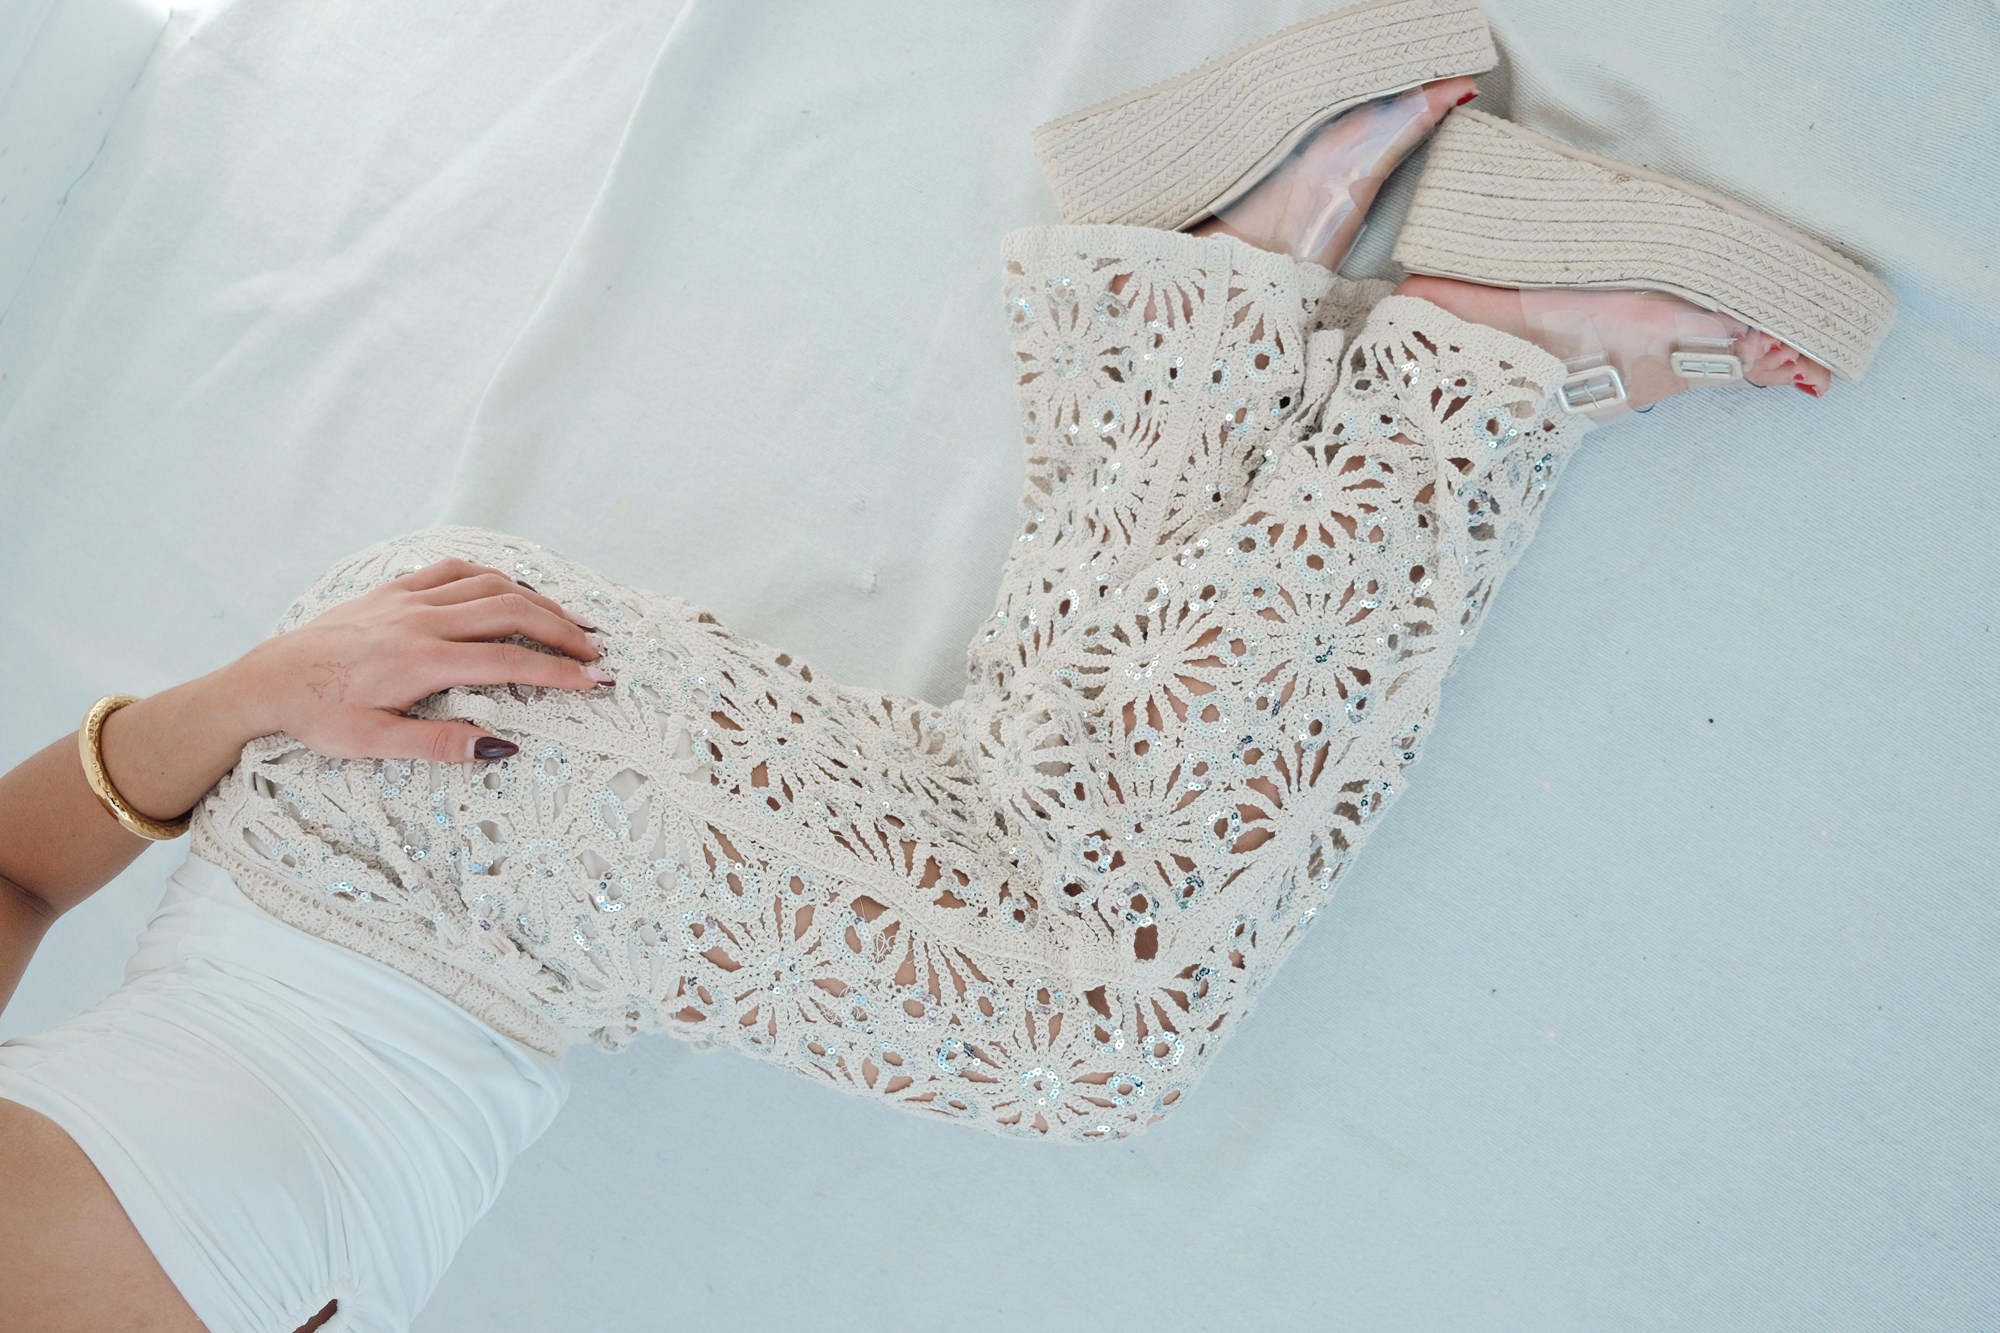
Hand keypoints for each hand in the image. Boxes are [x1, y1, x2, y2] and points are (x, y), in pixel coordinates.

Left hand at [231, 557, 612, 762]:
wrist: (268, 680)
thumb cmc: (319, 716)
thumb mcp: (375, 744)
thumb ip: (441, 743)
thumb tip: (500, 747)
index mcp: (422, 661)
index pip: (509, 662)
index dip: (558, 673)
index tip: (594, 683)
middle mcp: (422, 621)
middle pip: (512, 612)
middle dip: (562, 632)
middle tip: (594, 653)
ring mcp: (409, 599)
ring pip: (490, 586)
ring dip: (537, 601)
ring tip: (569, 622)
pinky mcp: (394, 589)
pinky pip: (455, 571)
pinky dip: (493, 577)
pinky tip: (511, 590)